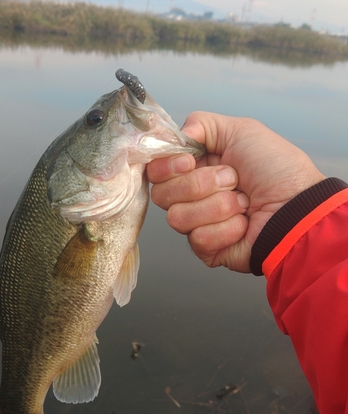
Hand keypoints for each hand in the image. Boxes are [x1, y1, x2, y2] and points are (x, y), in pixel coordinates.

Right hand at [147, 112, 325, 272]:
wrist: (297, 208)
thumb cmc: (277, 170)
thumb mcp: (242, 131)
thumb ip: (201, 124)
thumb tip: (173, 136)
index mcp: (194, 168)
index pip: (156, 170)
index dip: (167, 166)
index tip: (189, 162)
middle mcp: (191, 195)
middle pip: (162, 194)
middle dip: (200, 184)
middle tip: (232, 180)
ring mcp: (197, 223)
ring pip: (177, 218)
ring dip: (218, 207)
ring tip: (244, 204)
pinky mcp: (205, 248)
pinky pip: (198, 239)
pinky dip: (227, 229)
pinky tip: (244, 224)